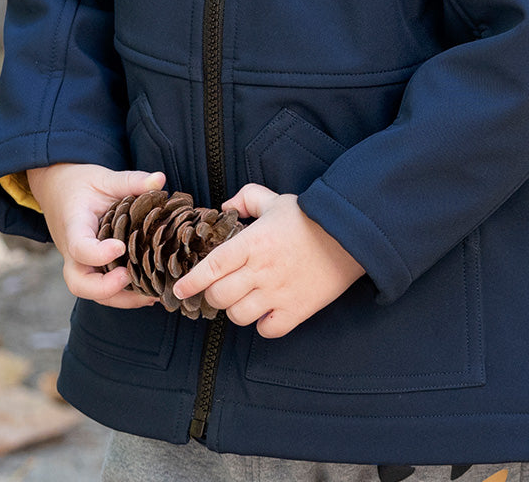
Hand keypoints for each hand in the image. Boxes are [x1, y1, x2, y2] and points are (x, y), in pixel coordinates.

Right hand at [26, 163, 165, 306]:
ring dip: (120, 298)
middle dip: (104, 289)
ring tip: (152, 294)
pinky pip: (102, 289)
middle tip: (130, 278)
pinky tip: (149, 291)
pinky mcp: (91, 267)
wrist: (57, 190)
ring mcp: (80, 263)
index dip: (98, 254)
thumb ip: (131, 180)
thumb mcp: (104, 177)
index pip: (79, 248)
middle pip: (79, 283)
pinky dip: (124, 294)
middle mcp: (72, 251)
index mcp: (74, 226)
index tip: (120, 248)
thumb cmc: (80, 184)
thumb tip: (160, 179)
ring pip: (92, 293)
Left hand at [172, 184, 364, 337]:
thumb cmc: (309, 217)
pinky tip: (266, 311)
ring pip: (239, 315)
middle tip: (219, 289)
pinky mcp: (297, 310)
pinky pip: (268, 329)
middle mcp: (261, 270)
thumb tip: (224, 207)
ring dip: (236, 309)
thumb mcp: (275, 199)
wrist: (349, 234)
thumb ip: (246, 199)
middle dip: (212, 295)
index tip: (179, 289)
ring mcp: (279, 293)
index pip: (211, 267)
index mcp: (252, 242)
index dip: (190, 281)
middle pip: (220, 296)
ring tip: (243, 299)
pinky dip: (263, 324)